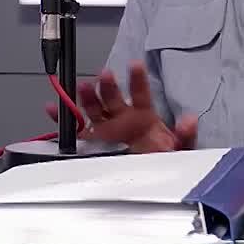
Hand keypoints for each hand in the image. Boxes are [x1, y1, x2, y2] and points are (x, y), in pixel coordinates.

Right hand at [45, 61, 197, 153]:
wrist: (154, 178)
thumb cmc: (165, 159)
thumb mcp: (182, 149)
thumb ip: (186, 135)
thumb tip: (190, 120)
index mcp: (144, 117)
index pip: (141, 94)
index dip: (137, 80)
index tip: (135, 65)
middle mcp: (124, 119)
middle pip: (113, 99)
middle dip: (108, 86)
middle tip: (105, 75)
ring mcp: (108, 129)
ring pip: (95, 110)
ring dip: (88, 98)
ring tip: (82, 87)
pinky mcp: (95, 143)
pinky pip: (77, 129)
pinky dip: (63, 119)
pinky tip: (54, 108)